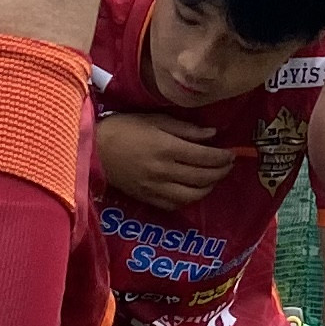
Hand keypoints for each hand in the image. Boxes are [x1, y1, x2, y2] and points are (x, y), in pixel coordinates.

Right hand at [97, 109, 231, 214]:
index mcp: (167, 148)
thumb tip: (212, 135)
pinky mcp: (145, 198)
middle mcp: (163, 171)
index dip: (223, 157)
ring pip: (191, 196)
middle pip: (202, 177)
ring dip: (208, 188)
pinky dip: (188, 200)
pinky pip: (173, 205)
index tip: (231, 153)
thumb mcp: (155, 120)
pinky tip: (193, 190)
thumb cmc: (124, 128)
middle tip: (228, 165)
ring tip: (214, 178)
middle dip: (220, 172)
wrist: (93, 149)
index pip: (205, 157)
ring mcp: (154, 188)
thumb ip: (185, 129)